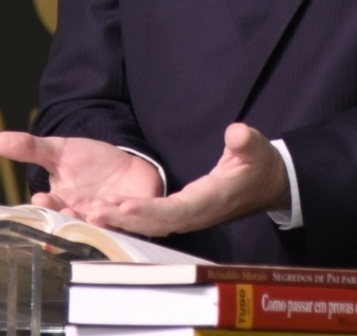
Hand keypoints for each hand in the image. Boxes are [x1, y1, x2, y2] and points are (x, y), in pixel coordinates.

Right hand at [0, 131, 161, 214]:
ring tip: (95, 210)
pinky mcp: (140, 220)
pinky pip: (137, 222)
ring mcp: (112, 223)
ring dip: (101, 220)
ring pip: (107, 227)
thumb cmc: (89, 163)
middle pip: (78, 225)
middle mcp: (85, 220)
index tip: (41, 197)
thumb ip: (32, 148)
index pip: (51, 211)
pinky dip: (131, 216)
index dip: (47, 207)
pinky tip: (124, 205)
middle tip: (68, 212)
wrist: (125, 165)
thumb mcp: (60, 151)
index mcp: (63, 207)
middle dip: (72, 220)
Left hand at [71, 123, 289, 236]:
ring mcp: (188, 217)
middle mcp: (195, 214)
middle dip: (124, 220)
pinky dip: (130, 218)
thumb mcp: (256, 148)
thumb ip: (246, 141)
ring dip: (122, 221)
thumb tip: (237, 132)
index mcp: (210, 199)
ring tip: (90, 214)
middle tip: (92, 213)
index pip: (176, 210)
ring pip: (150, 224)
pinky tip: (109, 213)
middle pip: (155, 223)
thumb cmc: (259, 163)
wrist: (267, 183)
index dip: (150, 211)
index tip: (125, 207)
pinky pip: (153, 220)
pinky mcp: (183, 213)